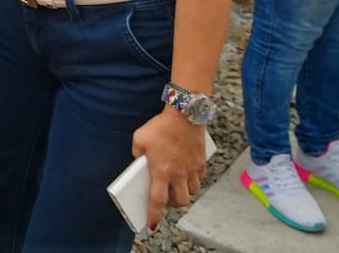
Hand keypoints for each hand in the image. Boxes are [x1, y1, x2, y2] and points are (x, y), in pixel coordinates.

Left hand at [132, 109, 206, 230]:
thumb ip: (137, 153)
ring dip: (184, 192)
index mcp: (161, 171)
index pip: (158, 200)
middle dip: (173, 204)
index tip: (152, 224)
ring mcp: (192, 169)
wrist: (184, 115)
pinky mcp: (201, 162)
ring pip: (192, 192)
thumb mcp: (139, 138)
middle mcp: (178, 174)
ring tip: (177, 186)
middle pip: (180, 201)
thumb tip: (140, 161)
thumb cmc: (160, 126)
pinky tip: (187, 174)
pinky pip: (200, 179)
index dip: (154, 215)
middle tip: (166, 198)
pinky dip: (194, 181)